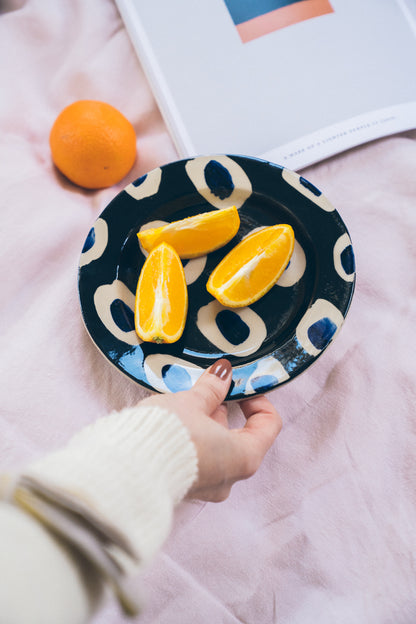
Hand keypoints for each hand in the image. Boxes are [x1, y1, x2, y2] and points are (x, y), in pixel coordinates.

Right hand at [141, 359, 281, 501]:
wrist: (126, 468)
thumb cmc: (166, 436)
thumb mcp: (191, 402)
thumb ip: (212, 388)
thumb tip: (223, 374)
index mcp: (243, 457)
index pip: (268, 426)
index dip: (257, 401)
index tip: (240, 387)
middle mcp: (229, 477)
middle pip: (240, 437)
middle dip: (224, 411)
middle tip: (208, 390)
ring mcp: (206, 486)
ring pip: (216, 448)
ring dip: (205, 424)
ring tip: (185, 404)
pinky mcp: (184, 488)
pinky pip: (197, 459)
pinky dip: (192, 440)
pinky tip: (174, 423)